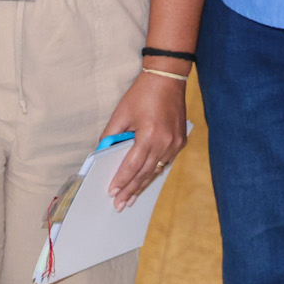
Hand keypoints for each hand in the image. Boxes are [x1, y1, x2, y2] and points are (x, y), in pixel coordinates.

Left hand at [99, 71, 187, 207]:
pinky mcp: (180, 141)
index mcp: (149, 135)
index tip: (112, 193)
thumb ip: (111, 135)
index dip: (122, 180)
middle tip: (120, 205)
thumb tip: (103, 153)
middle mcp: (165, 142)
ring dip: (143, 185)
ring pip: (157, 171)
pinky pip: (165, 162)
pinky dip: (154, 172)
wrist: (167, 78)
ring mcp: (176, 144)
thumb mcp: (121, 113)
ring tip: (131, 199)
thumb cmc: (142, 94)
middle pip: (145, 173)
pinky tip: (145, 181)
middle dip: (131, 190)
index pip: (132, 165)